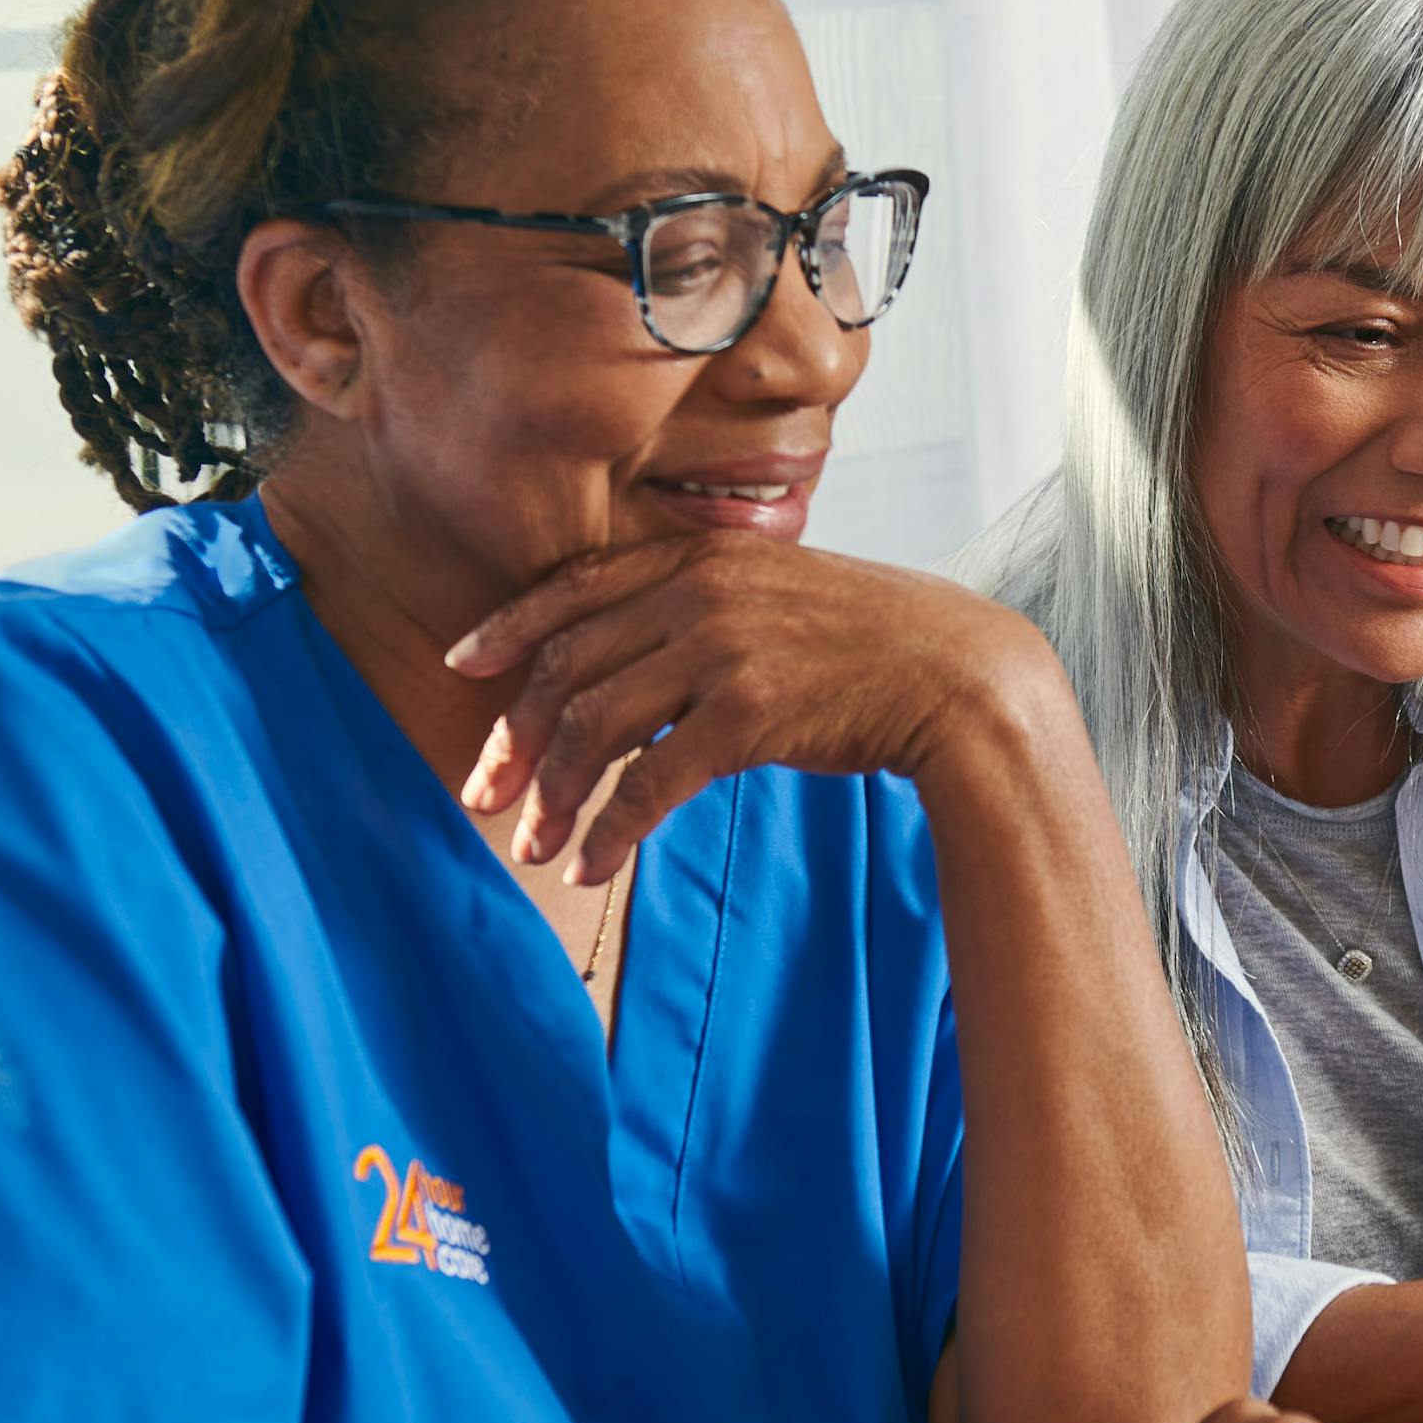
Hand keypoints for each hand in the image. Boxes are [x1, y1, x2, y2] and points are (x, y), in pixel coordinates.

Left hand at [444, 534, 1058, 878]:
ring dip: (552, 797)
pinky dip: (610, 831)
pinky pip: (649, 782)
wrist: (961, 676)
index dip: (508, 627)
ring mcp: (723, 649)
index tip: (461, 664)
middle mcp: (700, 590)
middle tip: (480, 795)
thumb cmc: (872, 647)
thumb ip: (705, 610)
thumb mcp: (780, 598)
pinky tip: (590, 867)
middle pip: (570, 665)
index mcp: (702, 555)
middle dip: (515, 738)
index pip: (576, 586)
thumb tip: (635, 667)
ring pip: (597, 727)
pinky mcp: (749, 713)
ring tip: (532, 848)